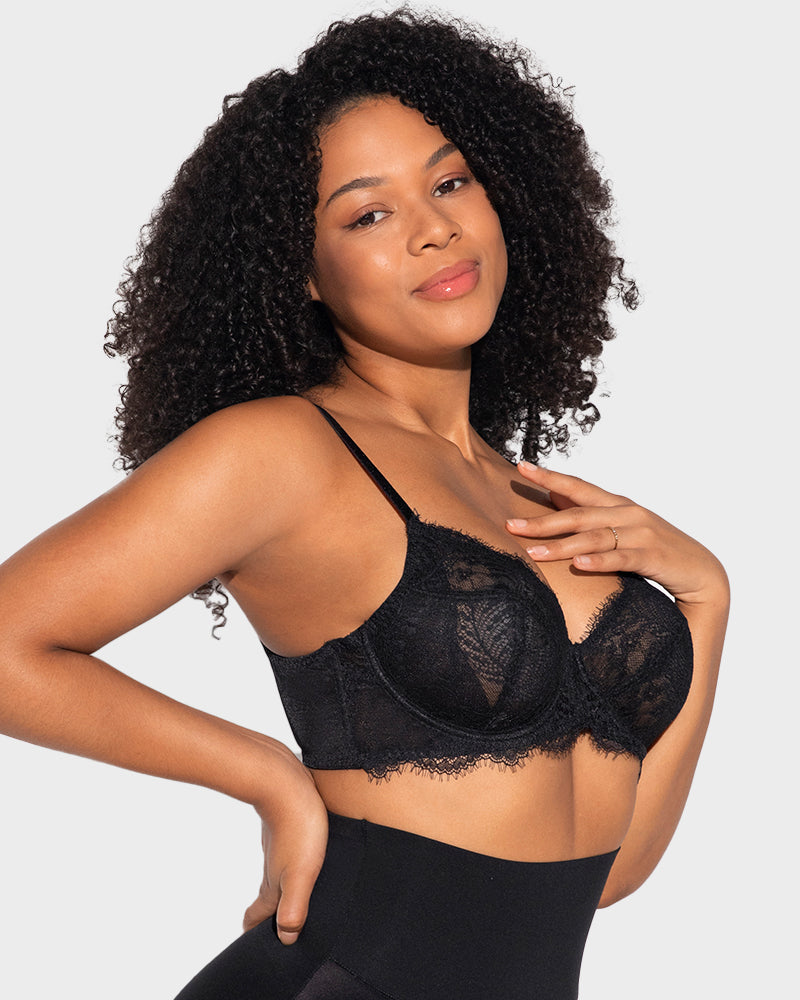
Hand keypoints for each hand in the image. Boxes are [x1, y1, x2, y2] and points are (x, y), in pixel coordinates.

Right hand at [243, 751, 328, 944]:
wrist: (286, 781)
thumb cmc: (297, 827)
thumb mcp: (301, 874)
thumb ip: (294, 907)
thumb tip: (287, 938)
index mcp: (273, 883)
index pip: (258, 914)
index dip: (255, 929)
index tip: (252, 941)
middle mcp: (272, 865)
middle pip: (267, 896)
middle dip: (268, 913)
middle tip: (268, 924)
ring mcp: (277, 844)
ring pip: (275, 872)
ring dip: (278, 888)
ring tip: (286, 896)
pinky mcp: (286, 825)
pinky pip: (285, 852)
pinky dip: (288, 864)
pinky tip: (300, 857)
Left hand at [506, 462, 727, 606]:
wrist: (701, 572)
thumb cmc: (654, 550)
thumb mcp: (621, 529)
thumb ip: (591, 515)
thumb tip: (553, 500)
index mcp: (617, 504)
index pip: (578, 487)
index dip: (550, 477)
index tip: (521, 467)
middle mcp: (628, 513)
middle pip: (578, 515)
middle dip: (542, 520)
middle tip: (510, 524)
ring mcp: (641, 533)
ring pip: (594, 537)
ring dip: (562, 546)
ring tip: (534, 553)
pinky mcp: (653, 557)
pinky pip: (622, 559)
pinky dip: (600, 562)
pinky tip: (580, 565)